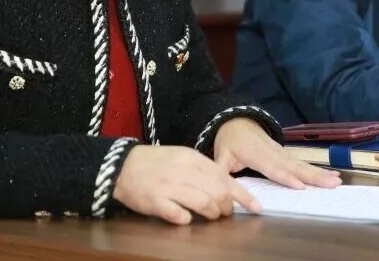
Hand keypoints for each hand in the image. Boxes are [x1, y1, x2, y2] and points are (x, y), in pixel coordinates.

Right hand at [113, 144, 259, 224]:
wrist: (123, 166)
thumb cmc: (156, 163)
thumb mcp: (182, 158)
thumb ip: (203, 170)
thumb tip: (225, 188)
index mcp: (192, 158)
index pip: (224, 177)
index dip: (242, 195)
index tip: (256, 207)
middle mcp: (183, 170)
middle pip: (217, 192)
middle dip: (226, 207)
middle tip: (225, 213)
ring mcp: (170, 186)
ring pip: (203, 204)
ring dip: (211, 213)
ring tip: (211, 216)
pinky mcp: (156, 202)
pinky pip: (180, 215)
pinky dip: (187, 219)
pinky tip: (185, 218)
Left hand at [213, 117, 341, 190]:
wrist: (236, 120)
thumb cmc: (228, 140)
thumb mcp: (220, 155)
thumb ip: (222, 171)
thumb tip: (220, 188)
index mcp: (256, 154)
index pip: (273, 167)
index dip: (286, 177)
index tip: (301, 186)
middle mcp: (273, 152)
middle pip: (294, 166)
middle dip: (313, 176)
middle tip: (331, 184)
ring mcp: (281, 151)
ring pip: (302, 164)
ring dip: (319, 173)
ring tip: (336, 180)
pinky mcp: (285, 153)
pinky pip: (301, 162)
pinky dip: (316, 169)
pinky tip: (331, 175)